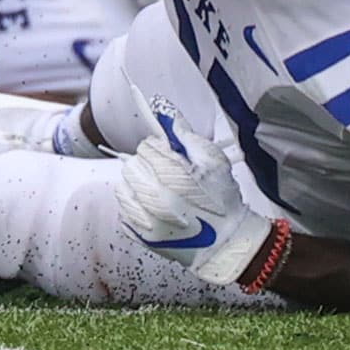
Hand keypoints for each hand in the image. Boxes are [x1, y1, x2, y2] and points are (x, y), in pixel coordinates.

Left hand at [115, 91, 288, 289]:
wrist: (227, 243)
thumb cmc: (222, 201)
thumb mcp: (213, 160)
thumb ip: (184, 133)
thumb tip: (162, 107)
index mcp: (172, 175)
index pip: (146, 147)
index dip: (160, 149)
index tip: (172, 158)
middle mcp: (155, 197)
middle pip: (131, 165)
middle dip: (147, 165)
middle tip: (167, 175)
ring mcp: (145, 219)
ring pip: (123, 187)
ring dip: (137, 184)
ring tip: (160, 192)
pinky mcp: (141, 235)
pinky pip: (124, 211)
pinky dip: (135, 206)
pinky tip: (154, 209)